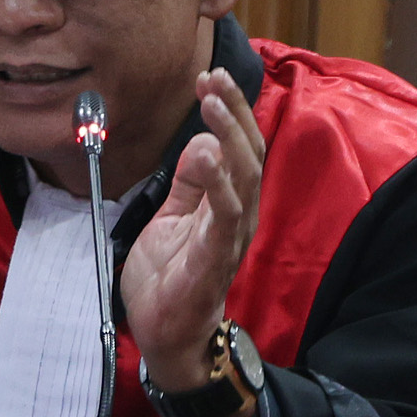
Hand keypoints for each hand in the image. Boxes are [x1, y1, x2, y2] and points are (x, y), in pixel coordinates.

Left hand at [120, 68, 262, 391]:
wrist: (166, 339)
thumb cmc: (171, 279)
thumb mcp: (172, 218)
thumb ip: (188, 184)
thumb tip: (202, 141)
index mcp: (229, 204)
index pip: (241, 147)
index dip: (230, 110)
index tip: (209, 78)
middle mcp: (239, 216)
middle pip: (250, 153)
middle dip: (233, 111)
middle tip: (212, 78)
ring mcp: (230, 238)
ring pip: (244, 177)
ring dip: (229, 136)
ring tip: (211, 104)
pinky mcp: (214, 260)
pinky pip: (224, 216)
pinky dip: (219, 183)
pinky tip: (207, 155)